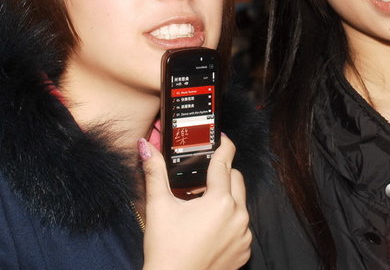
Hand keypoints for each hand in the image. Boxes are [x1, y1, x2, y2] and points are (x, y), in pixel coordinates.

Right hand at [140, 134, 251, 269]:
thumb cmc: (166, 250)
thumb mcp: (158, 207)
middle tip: (200, 181)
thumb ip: (155, 173)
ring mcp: (244, 234)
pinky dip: (229, 222)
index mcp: (220, 201)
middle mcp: (238, 215)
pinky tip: (209, 229)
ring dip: (225, 200)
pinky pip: (242, 226)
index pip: (225, 162)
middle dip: (221, 175)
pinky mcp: (244, 250)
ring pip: (240, 203)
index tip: (221, 139)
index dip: (223, 146)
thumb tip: (146, 146)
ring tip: (201, 208)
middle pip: (236, 180)